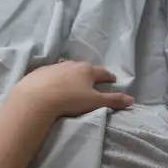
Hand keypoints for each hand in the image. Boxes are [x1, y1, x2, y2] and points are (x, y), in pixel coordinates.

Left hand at [13, 60, 132, 117]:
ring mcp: (55, 67)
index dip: (109, 77)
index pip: (103, 72)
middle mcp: (72, 64)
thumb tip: (131, 100)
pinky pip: (52, 74)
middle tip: (94, 81)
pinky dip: (57, 79)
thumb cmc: (70, 99)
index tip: (112, 80)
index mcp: (88, 70)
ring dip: (73, 75)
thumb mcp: (95, 102)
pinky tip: (55, 85)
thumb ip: (113, 100)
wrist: (37, 98)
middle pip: (85, 68)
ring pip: (68, 69)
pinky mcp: (40, 72)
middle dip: (91, 74)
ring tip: (74, 83)